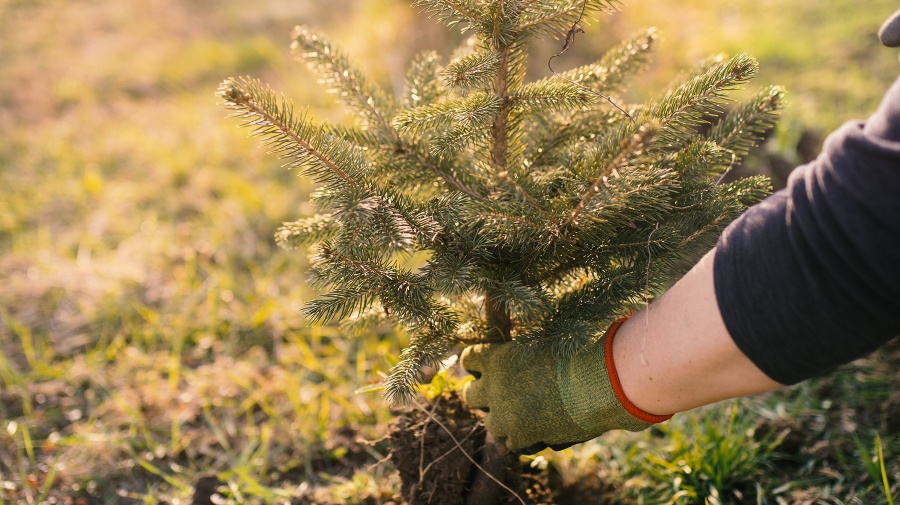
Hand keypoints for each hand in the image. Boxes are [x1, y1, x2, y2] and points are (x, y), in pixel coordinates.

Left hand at [460, 317, 670, 453]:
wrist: (596, 384)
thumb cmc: (576, 352)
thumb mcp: (543, 342)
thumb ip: (524, 351)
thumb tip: (521, 352)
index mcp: (495, 358)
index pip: (468, 359)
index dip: (476, 363)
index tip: (485, 366)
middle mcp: (493, 388)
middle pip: (469, 395)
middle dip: (482, 394)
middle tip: (499, 394)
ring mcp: (505, 416)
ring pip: (490, 423)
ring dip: (502, 419)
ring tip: (520, 414)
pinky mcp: (521, 437)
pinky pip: (512, 443)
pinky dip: (522, 438)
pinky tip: (535, 429)